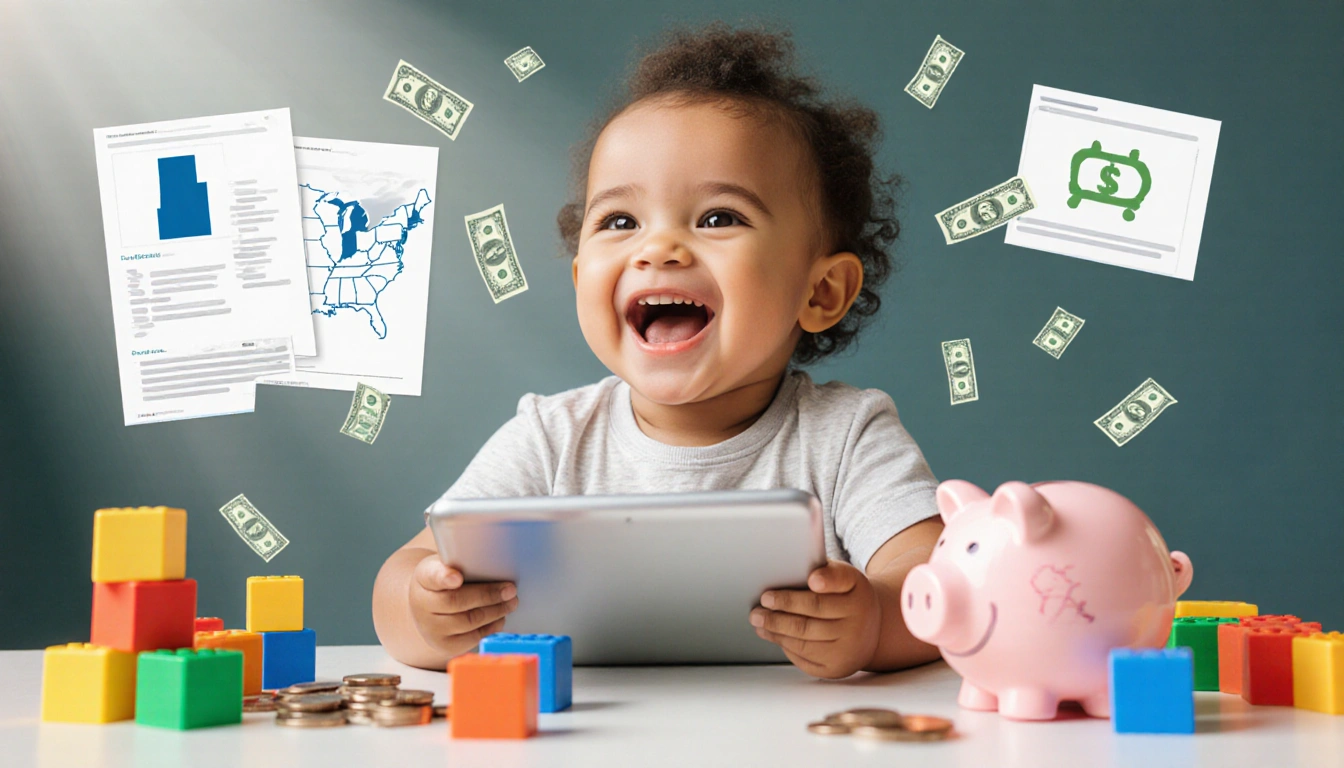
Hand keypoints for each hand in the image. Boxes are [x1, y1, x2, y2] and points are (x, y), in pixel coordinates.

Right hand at [408, 554, 517, 658]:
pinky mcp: (444, 645)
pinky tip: (500, 617)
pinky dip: (490, 627)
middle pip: (456, 601)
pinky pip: (471, 638)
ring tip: (512, 602)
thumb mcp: (446, 566)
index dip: (444, 577)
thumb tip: (495, 560)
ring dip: (495, 612)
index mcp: (423, 577)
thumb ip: (463, 562)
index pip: (432, 576)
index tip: (458, 577)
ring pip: (467, 621)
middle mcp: (422, 604)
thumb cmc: (445, 582)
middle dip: (487, 595)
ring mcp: (431, 628)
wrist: (427, 609)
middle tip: (511, 589)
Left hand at [750, 560, 880, 678]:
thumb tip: (810, 577)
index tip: (770, 596)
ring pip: (803, 644)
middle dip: (776, 617)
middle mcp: (855, 630)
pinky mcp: (836, 669)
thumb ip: (830, 573)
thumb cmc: (851, 597)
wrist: (873, 628)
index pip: (820, 601)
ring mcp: (846, 653)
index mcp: (858, 602)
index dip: (794, 599)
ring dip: (776, 632)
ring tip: (759, 621)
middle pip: (807, 625)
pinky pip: (805, 659)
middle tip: (757, 609)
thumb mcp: (849, 578)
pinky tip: (774, 635)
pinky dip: (786, 647)